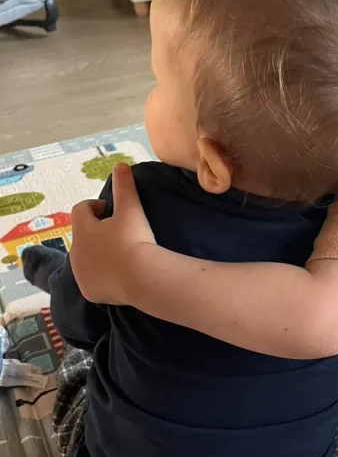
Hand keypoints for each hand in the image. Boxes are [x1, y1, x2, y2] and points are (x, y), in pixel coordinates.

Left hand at [69, 163, 155, 304]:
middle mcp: (75, 252)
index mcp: (82, 230)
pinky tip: (120, 275)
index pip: (81, 210)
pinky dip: (103, 276)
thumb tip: (120, 165)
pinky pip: (93, 281)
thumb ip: (124, 186)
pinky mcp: (90, 292)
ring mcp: (81, 274)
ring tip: (122, 256)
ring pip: (86, 260)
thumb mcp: (131, 209)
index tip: (113, 210)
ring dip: (99, 255)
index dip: (96, 206)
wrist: (142, 278)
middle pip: (83, 237)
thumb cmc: (134, 240)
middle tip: (122, 234)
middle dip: (98, 233)